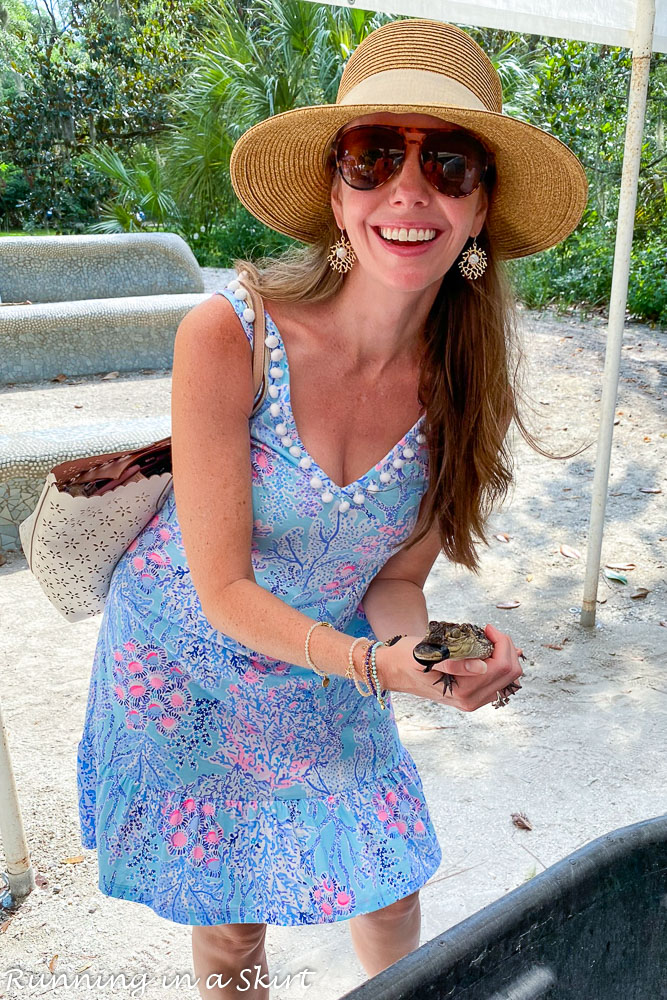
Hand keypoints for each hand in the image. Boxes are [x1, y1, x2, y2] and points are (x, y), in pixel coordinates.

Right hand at [376, 622, 523, 710]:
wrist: (392, 670)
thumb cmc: (406, 658)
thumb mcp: (426, 655)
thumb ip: (454, 662)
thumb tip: (482, 667)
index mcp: (462, 691)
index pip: (501, 666)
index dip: (501, 642)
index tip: (486, 628)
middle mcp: (470, 700)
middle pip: (510, 673)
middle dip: (506, 647)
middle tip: (488, 632)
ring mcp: (473, 700)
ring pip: (509, 679)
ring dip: (505, 655)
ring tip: (489, 641)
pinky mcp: (473, 696)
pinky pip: (500, 682)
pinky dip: (501, 665)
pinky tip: (491, 652)